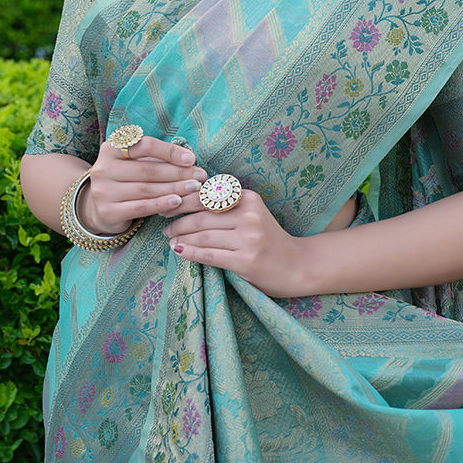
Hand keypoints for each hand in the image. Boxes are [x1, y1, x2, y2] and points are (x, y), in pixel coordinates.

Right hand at [77, 136, 206, 234]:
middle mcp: (103, 168)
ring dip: (175, 188)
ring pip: (147, 189)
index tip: (191, 158)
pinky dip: (161, 204)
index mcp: (111, 149)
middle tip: (200, 176)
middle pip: (148, 169)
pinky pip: (141, 207)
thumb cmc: (125, 179)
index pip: (144, 146)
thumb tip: (189, 159)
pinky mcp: (108, 211)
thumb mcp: (133, 162)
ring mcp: (103, 191)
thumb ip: (154, 158)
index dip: (169, 152)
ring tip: (194, 188)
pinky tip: (177, 201)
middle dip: (178, 172)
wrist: (97, 206)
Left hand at [163, 187, 303, 297]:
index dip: (183, 200)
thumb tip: (186, 201)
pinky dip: (190, 253)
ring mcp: (249, 238)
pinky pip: (210, 255)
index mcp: (249, 199)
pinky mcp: (246, 261)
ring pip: (203, 236)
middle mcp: (249, 215)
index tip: (167, 205)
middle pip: (202, 216)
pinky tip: (178, 251)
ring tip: (169, 239)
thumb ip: (226, 207)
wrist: (298, 265)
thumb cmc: (269, 239)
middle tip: (164, 226)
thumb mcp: (252, 214)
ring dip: (181, 238)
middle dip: (178, 221)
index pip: (207, 196)